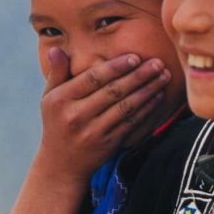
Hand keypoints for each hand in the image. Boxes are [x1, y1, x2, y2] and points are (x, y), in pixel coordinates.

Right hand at [34, 49, 170, 180]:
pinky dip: (147, 109)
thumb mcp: (49, 98)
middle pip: (112, 91)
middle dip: (138, 76)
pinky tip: (157, 96)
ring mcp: (92, 131)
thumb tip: (57, 50)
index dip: (115, 67)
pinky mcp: (108, 144)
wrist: (61, 164)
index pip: (92, 79)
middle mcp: (76, 116)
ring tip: (164, 76)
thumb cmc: (57, 122)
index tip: (135, 57)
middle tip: (158, 63)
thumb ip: (56, 73)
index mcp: (60, 100)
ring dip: (148, 90)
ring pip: (125, 107)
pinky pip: (131, 123)